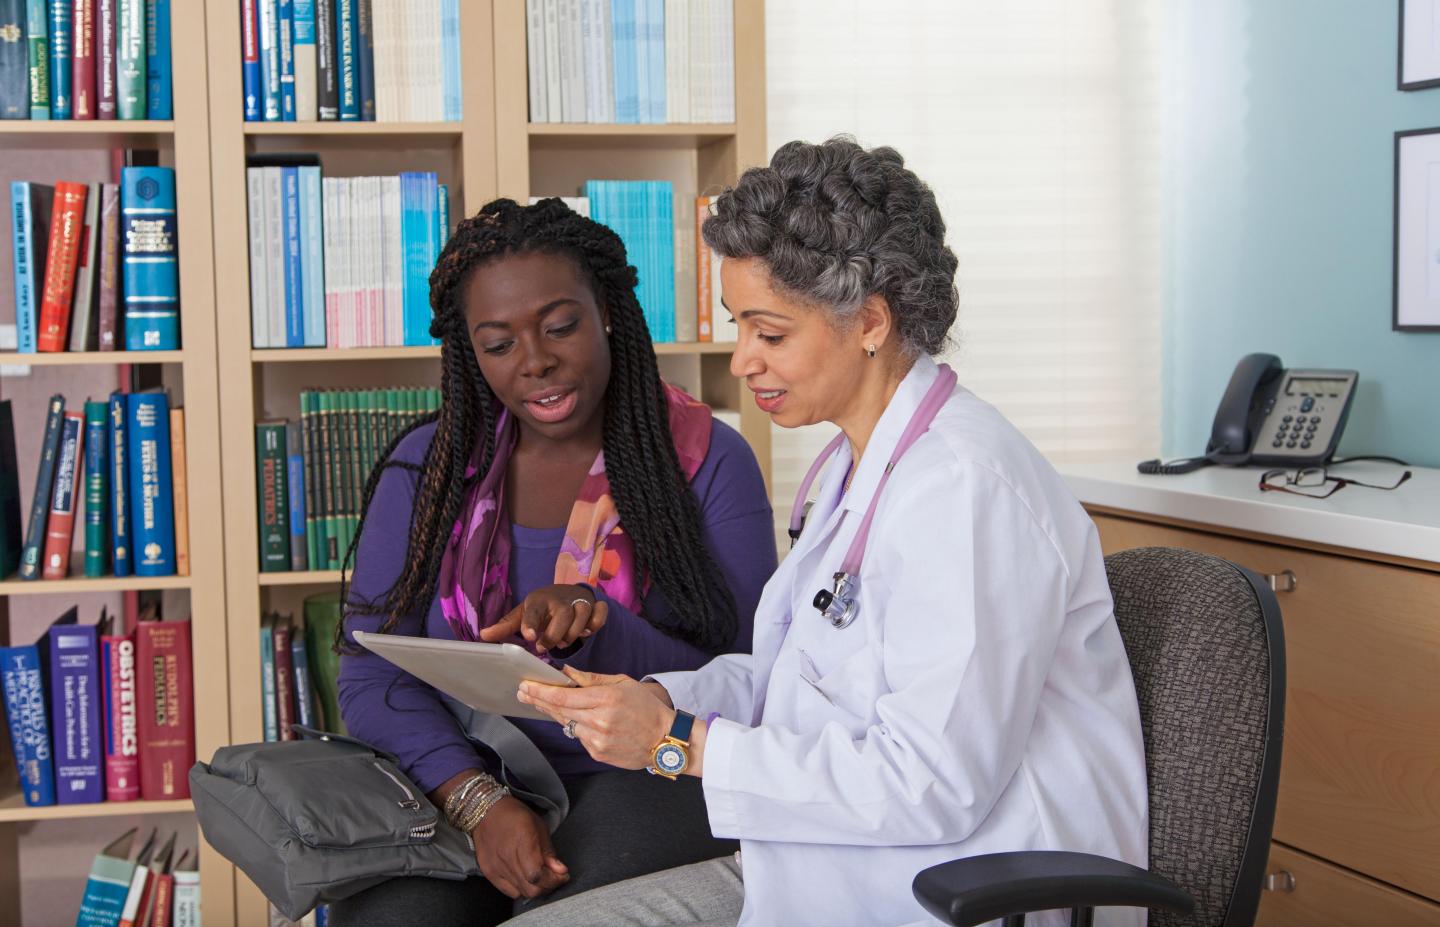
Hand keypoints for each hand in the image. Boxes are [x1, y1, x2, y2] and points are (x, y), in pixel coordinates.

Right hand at [470, 795, 568, 899]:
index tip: (563, 875)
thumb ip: (549, 851)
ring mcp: (496, 868)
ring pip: (521, 893)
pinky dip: (520, 889)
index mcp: (522, 842)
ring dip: (535, 888)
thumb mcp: (539, 826)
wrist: (486, 812)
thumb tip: (560, 870)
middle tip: (554, 877)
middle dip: (548, 886)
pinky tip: (525, 878)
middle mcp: (507, 858)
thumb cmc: (515, 815)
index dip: (554, 880)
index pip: (538, 875)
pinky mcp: (489, 873)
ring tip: (540, 877)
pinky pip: (508, 891)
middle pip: (531, 889)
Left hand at [479, 584, 608, 653]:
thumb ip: (505, 626)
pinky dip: (594, 627)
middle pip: (563, 618)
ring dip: (572, 636)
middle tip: (543, 647)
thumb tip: (483, 636)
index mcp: (539, 600)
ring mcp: (580, 602)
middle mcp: (561, 600)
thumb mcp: (523, 613)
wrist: (567, 593)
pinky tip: (584, 631)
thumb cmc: (541, 608)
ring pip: (582, 621)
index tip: (528, 637)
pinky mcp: (595, 606)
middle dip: (554, 637)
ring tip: (563, 640)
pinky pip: (599, 618)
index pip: (534, 610)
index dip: (531, 623)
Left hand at [518, 668, 678, 770]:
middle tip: (523, 693)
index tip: (525, 685)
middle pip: (559, 710)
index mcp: (606, 699)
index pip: (563, 696)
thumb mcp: (623, 683)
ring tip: (542, 703)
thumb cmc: (646, 708)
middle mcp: (599, 720)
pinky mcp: (598, 753)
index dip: (541, 691)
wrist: (665, 740)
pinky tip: (575, 719)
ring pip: (566, 724)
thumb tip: (566, 672)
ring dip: (554, 714)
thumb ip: (591, 679)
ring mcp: (597, 740)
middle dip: (538, 700)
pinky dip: (575, 727)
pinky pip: (579, 737)